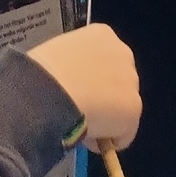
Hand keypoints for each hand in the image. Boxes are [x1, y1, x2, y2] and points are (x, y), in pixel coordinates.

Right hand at [28, 23, 141, 149]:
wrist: (50, 90)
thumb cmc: (42, 73)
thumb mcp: (57, 59)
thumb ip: (72, 68)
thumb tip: (70, 88)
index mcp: (102, 35)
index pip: (103, 61)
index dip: (89, 82)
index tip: (75, 94)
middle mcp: (122, 52)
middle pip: (118, 82)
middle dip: (102, 98)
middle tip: (79, 111)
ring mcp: (131, 81)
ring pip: (122, 108)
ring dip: (106, 119)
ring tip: (81, 124)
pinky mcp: (134, 109)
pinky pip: (123, 134)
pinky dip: (108, 141)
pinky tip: (88, 136)